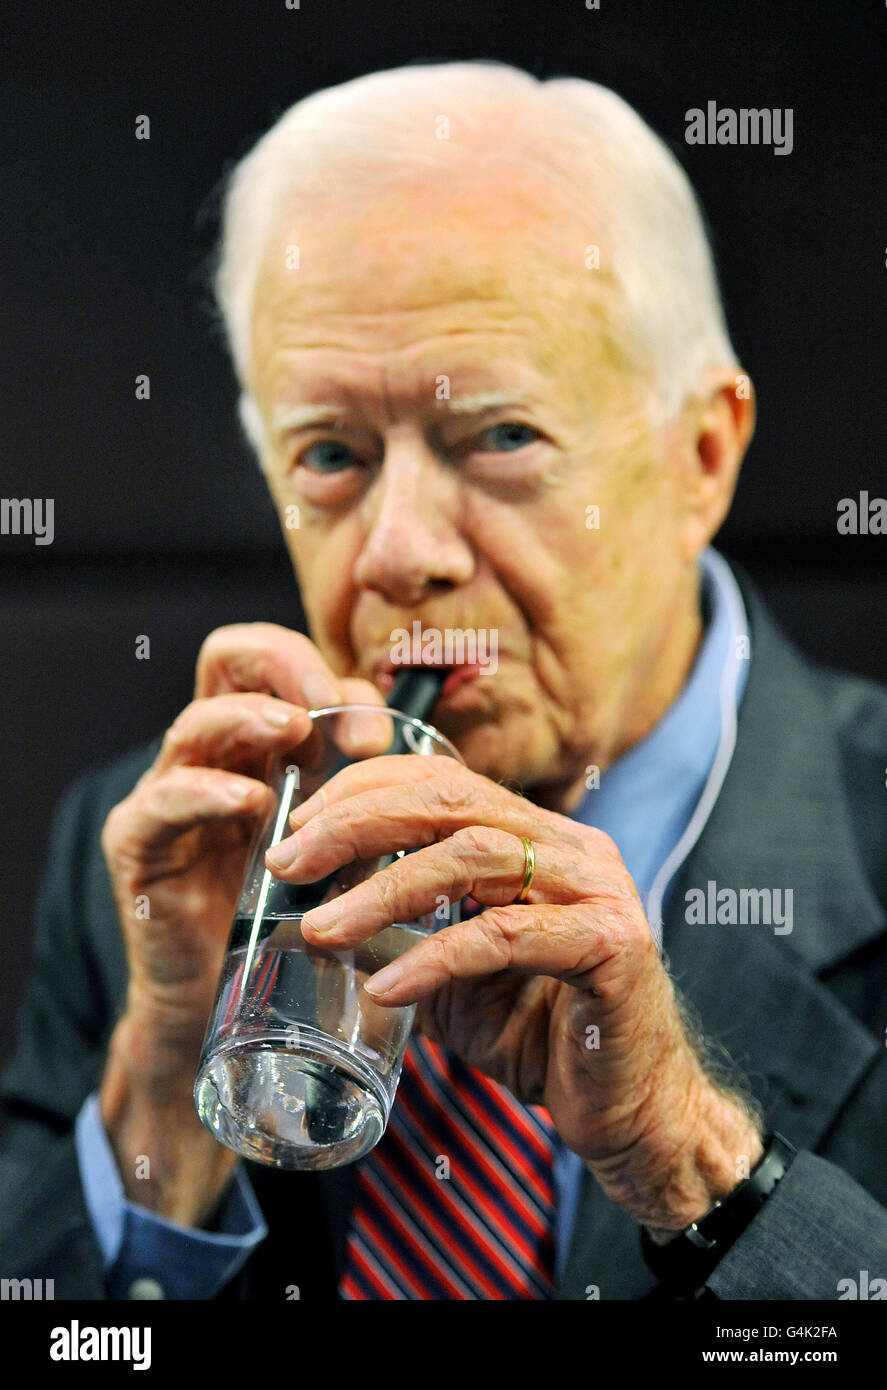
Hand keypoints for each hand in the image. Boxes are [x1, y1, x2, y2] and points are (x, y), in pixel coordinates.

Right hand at [98, 623, 387, 1220]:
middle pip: (226, 657)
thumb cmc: (284, 922)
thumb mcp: (338, 846)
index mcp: (258, 745)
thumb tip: (421, 759)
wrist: (219, 1009)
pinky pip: (162, 802)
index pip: (279, 662)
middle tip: (329, 702)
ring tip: (293, 728)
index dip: (329, 676)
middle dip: (283, 662)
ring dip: (250, 716)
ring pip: (196, 722)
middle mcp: (210, 755)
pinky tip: (247, 801)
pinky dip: (204, 792)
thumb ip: (364, 798)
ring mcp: (167, 795)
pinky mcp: (136, 846)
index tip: (377, 732)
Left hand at [266, 754, 762, 1233]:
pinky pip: (507, 936)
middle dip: (358, 824)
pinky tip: (387, 989)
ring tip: (323, 929)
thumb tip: (320, 910)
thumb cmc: (543, 1035)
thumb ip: (412, 930)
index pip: (445, 780)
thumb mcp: (459, 972)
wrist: (633, 1110)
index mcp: (539, 838)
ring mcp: (598, 891)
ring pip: (475, 857)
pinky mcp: (612, 945)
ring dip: (385, 890)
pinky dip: (435, 959)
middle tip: (289, 861)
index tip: (299, 826)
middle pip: (452, 802)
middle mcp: (573, 849)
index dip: (367, 789)